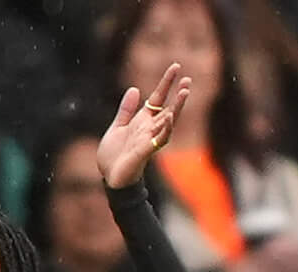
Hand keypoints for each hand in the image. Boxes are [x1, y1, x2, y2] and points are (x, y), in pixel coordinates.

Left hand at [98, 64, 190, 191]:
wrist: (109, 179)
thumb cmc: (114, 156)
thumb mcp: (117, 127)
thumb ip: (126, 110)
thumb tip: (135, 89)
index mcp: (142, 121)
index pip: (158, 98)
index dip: (166, 83)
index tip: (176, 67)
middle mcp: (149, 129)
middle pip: (168, 108)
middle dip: (178, 95)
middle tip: (188, 80)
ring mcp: (149, 140)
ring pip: (167, 122)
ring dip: (176, 108)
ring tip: (185, 92)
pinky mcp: (144, 152)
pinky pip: (158, 139)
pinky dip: (165, 129)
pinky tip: (169, 117)